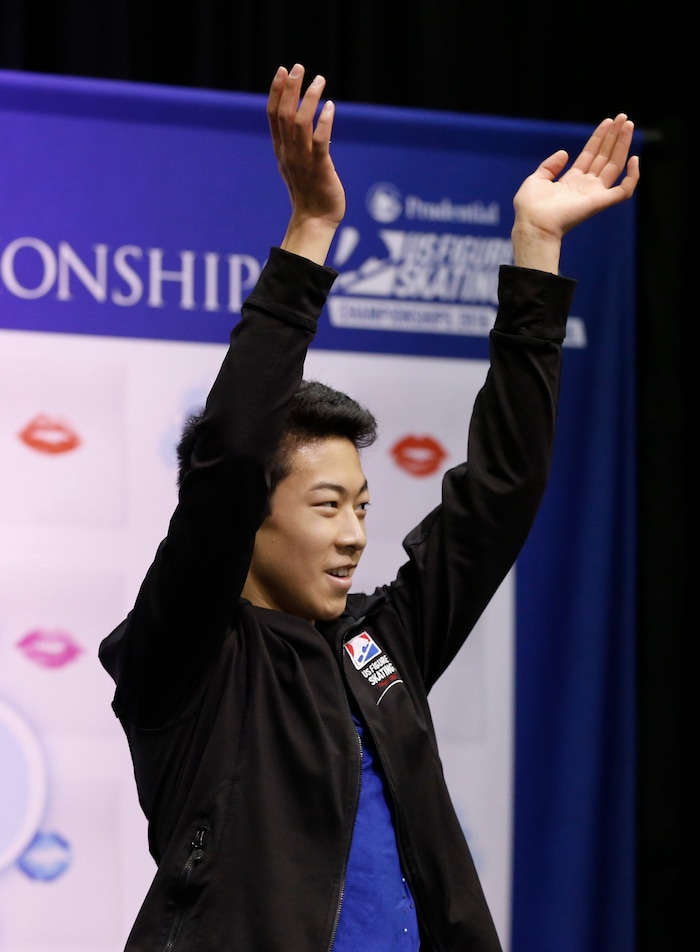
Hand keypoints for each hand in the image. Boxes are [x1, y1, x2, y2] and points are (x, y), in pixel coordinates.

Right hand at [267, 64, 345, 263]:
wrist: (315, 221)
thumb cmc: (309, 193)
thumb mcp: (296, 165)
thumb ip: (295, 144)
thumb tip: (299, 121)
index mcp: (281, 151)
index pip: (273, 116)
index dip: (276, 92)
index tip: (283, 71)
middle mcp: (289, 154)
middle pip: (284, 115)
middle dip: (290, 89)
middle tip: (298, 67)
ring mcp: (303, 161)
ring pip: (300, 124)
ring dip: (308, 100)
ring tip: (319, 80)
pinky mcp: (320, 169)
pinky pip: (320, 143)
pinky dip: (323, 123)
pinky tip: (329, 107)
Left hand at [511, 113, 639, 271]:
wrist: (533, 224)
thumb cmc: (530, 207)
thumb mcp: (536, 179)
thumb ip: (549, 166)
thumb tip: (565, 153)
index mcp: (571, 181)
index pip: (591, 155)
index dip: (599, 138)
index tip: (608, 122)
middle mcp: (585, 186)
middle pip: (605, 156)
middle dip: (615, 136)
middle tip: (623, 117)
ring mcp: (594, 194)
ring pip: (615, 165)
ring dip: (623, 145)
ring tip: (628, 124)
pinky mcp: (601, 202)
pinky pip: (624, 190)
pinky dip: (632, 176)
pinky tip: (634, 158)